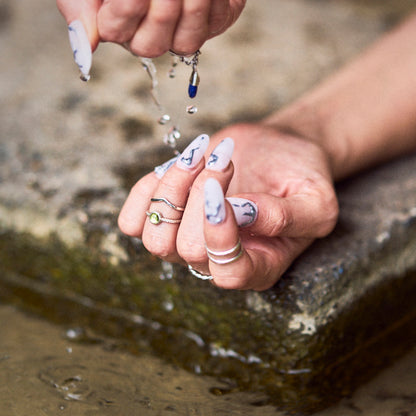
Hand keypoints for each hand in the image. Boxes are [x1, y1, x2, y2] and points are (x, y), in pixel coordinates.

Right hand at [57, 0, 246, 56]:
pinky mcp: (217, 19)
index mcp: (120, 24)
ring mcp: (185, 31)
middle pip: (152, 45)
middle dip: (160, 11)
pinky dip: (212, 0)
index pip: (116, 30)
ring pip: (187, 42)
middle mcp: (152, 36)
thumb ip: (80, 7)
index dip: (126, 8)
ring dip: (189, 6)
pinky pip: (217, 19)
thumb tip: (87, 46)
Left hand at [118, 123, 338, 290]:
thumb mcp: (314, 199)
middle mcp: (217, 263)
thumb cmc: (300, 177)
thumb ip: (286, 217)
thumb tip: (239, 214)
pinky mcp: (164, 223)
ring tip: (201, 156)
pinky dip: (147, 191)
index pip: (228, 272)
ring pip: (154, 238)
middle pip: (186, 249)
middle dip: (200, 194)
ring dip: (174, 187)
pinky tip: (178, 168)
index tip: (223, 189)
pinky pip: (132, 223)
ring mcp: (185, 245)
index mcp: (259, 267)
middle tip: (224, 159)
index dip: (219, 234)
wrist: (276, 154)